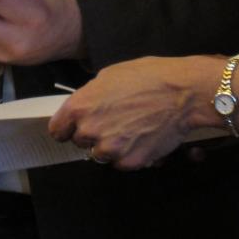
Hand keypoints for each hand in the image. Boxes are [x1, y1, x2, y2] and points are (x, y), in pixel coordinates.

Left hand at [48, 56, 222, 169]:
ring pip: (101, 154)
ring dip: (112, 146)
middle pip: (80, 142)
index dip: (67, 128)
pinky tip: (143, 135)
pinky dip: (130, 153)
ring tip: (131, 127)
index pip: (57, 131)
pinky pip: (122, 162)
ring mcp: (110, 149)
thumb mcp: (110, 75)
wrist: (181, 93)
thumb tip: (86, 105)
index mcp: (81, 106)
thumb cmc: (149, 77)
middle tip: (114, 120)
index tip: (74, 127)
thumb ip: (90, 95)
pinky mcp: (130, 162)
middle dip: (93, 134)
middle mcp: (90, 130)